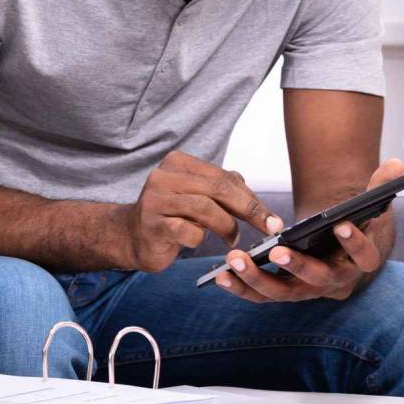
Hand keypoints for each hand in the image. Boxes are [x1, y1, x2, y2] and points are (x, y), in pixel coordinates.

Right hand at [117, 151, 284, 272]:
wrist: (131, 236)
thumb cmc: (171, 216)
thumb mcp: (197, 196)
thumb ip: (222, 189)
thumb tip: (255, 198)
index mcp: (178, 163)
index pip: (225, 177)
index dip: (252, 199)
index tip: (272, 219)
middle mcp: (164, 176)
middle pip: (219, 189)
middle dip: (249, 210)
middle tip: (268, 228)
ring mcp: (155, 199)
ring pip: (206, 208)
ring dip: (227, 227)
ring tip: (231, 239)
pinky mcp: (152, 224)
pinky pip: (188, 231)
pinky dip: (200, 238)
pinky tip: (197, 241)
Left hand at [212, 158, 403, 302]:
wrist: (338, 246)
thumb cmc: (354, 223)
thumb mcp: (372, 205)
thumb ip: (381, 185)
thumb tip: (397, 166)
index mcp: (361, 261)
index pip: (365, 257)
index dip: (356, 243)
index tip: (342, 225)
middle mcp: (335, 281)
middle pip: (317, 281)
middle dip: (297, 267)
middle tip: (278, 251)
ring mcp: (308, 290)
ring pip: (283, 293)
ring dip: (258, 280)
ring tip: (234, 261)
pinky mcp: (284, 292)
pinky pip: (261, 295)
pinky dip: (241, 288)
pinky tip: (220, 276)